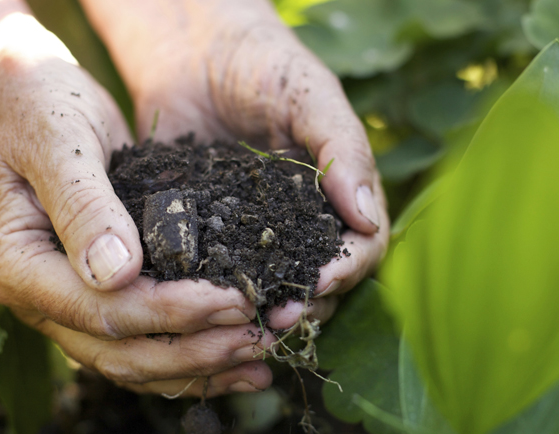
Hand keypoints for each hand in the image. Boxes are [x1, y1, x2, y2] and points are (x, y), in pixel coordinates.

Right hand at [0, 13, 274, 397]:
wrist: (27, 96)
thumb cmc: (40, 106)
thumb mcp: (61, 142)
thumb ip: (84, 206)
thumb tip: (117, 274)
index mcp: (14, 265)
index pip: (99, 309)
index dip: (170, 311)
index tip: (234, 300)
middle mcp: (34, 298)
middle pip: (118, 350)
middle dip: (194, 350)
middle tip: (259, 338)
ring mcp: (63, 302)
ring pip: (131, 359)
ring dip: (197, 365)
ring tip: (260, 360)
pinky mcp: (95, 294)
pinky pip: (140, 340)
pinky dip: (187, 354)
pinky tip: (234, 358)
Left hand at [80, 0, 389, 329]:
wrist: (191, 50)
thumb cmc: (262, 63)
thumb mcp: (310, 96)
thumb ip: (343, 150)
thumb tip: (367, 219)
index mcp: (336, 195)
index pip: (362, 247)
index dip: (347, 270)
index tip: (319, 282)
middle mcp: (300, 221)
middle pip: (319, 279)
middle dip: (304, 303)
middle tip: (275, 318)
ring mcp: (253, 230)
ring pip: (271, 285)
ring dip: (262, 309)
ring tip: (243, 323)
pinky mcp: (207, 230)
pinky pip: (217, 268)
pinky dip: (214, 290)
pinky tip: (200, 303)